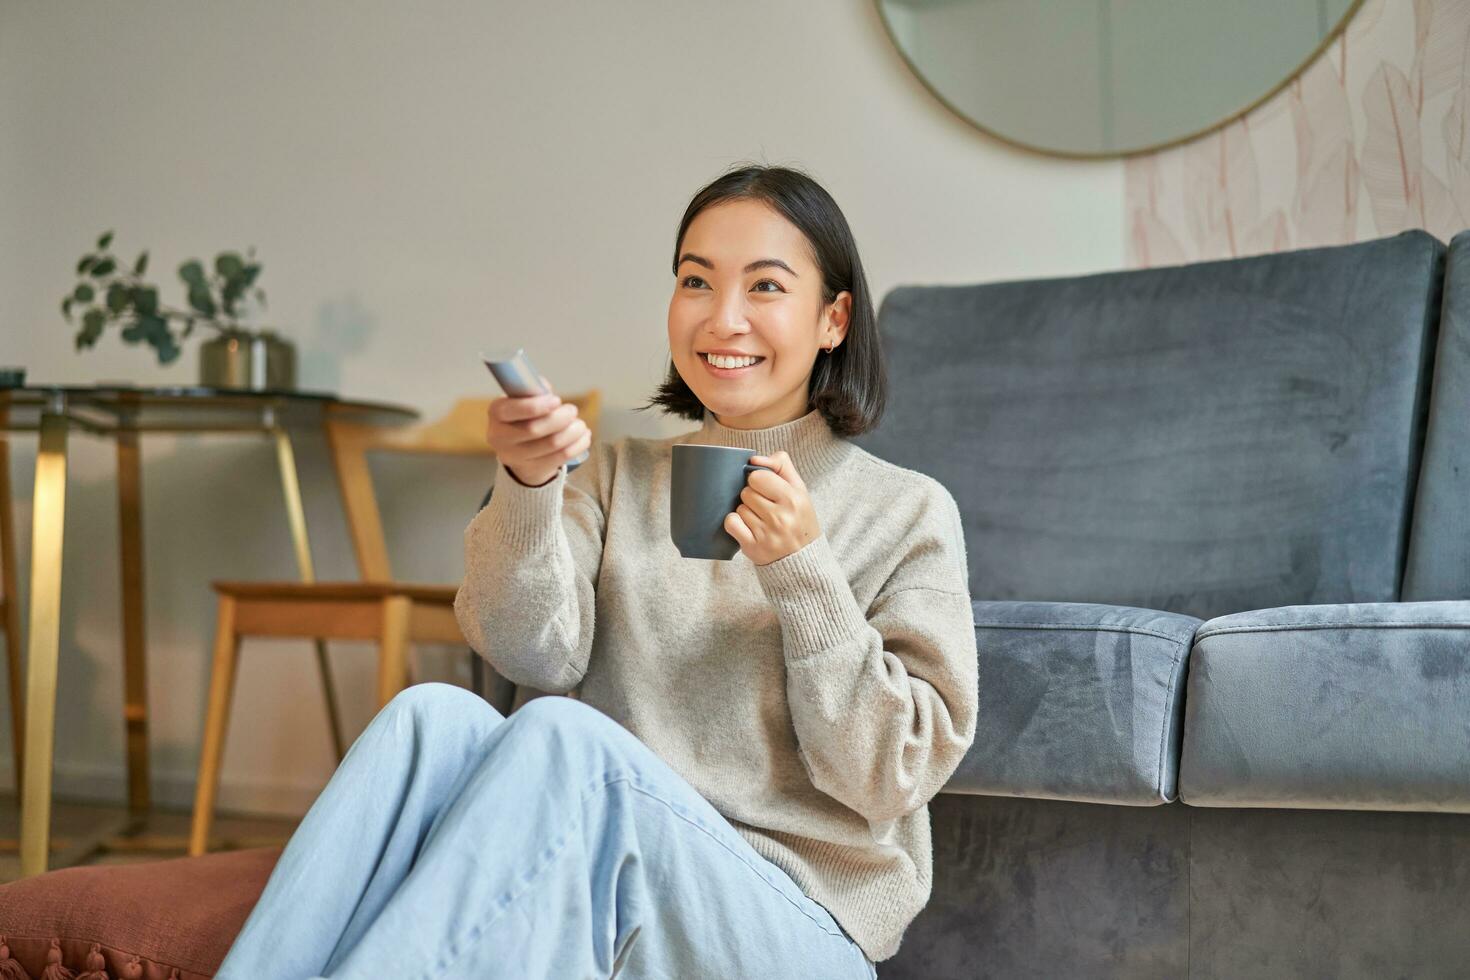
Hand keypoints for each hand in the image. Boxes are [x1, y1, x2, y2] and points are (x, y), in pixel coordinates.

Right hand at [484, 377, 589, 486]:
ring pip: (551, 444)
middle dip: (560, 418)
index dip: (536, 405)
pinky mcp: (533, 469)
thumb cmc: (523, 416)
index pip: (511, 410)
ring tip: (580, 425)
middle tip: (572, 410)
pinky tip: (584, 436)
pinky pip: (561, 457)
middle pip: (534, 429)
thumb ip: (533, 390)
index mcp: (495, 413)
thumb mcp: (521, 399)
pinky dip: (578, 445)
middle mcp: (500, 437)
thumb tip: (545, 388)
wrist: (519, 449)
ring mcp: (515, 456)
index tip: (557, 400)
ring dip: (572, 432)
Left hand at [723, 451, 820, 565]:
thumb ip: (781, 466)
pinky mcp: (752, 547)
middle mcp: (780, 517)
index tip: (767, 489)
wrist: (803, 560)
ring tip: (761, 520)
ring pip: (740, 507)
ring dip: (747, 512)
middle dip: (753, 497)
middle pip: (746, 492)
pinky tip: (748, 527)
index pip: (758, 476)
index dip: (759, 481)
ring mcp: (766, 534)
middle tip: (766, 507)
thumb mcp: (799, 490)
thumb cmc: (799, 519)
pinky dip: (736, 523)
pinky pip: (731, 523)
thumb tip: (754, 459)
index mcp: (793, 499)